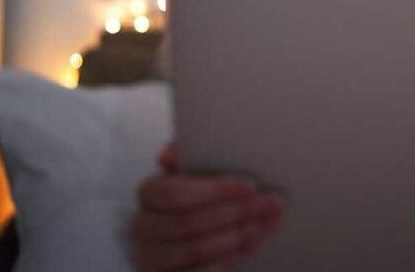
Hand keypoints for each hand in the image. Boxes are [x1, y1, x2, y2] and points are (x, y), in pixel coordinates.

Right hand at [130, 142, 284, 270]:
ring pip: (193, 250)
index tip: (252, 185)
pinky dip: (226, 261)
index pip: (175, 191)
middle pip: (188, 221)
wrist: (190, 233)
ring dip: (235, 237)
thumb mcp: (193, 171)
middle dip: (235, 213)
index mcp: (149, 193)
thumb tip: (168, 155)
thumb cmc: (196, 195)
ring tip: (265, 226)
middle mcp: (143, 227)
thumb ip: (187, 154)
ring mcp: (151, 258)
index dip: (214, 190)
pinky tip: (249, 248)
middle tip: (271, 204)